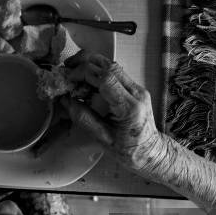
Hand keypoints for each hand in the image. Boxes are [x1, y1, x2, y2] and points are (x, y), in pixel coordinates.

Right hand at [62, 51, 160, 172]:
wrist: (150, 151)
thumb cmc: (129, 150)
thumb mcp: (102, 138)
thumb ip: (83, 118)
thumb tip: (66, 100)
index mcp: (129, 107)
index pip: (106, 78)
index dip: (83, 73)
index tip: (68, 78)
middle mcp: (136, 93)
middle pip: (108, 65)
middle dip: (84, 63)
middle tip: (67, 70)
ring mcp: (137, 88)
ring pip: (112, 64)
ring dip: (90, 64)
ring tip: (74, 73)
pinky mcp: (134, 88)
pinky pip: (114, 72)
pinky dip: (97, 72)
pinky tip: (86, 82)